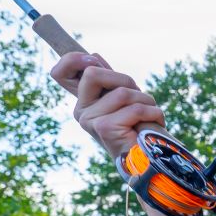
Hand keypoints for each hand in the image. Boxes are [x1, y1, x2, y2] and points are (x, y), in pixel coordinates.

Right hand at [49, 51, 165, 157]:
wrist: (148, 158)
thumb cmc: (138, 127)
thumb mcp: (122, 98)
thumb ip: (108, 80)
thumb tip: (94, 56)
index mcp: (83, 101)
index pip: (60, 73)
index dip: (72, 59)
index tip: (94, 60)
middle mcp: (81, 111)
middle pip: (92, 72)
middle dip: (124, 79)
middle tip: (138, 96)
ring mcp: (90, 120)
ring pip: (122, 92)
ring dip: (146, 100)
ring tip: (150, 114)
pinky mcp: (104, 128)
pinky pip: (135, 108)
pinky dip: (153, 113)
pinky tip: (155, 123)